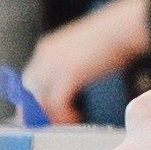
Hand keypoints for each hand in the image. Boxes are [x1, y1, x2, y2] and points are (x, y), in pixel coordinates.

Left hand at [21, 0, 149, 123]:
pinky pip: (56, 104)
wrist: (121, 29)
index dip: (36, 96)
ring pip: (41, 99)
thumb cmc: (111, 36)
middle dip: (39, 107)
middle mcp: (45, 56)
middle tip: (52, 120)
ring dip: (53, 114)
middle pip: (30, 89)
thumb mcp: (82, 49)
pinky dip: (64, 115)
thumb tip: (73, 84)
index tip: (43, 109)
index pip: (30, 77)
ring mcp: (54, 65)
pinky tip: (77, 117)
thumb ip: (72, 64)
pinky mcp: (67, 76)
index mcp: (48, 48)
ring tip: (69, 120)